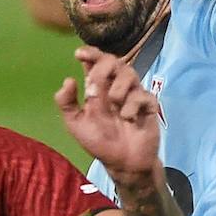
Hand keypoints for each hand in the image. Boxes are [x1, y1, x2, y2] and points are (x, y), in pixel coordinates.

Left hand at [55, 46, 159, 179]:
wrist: (122, 162)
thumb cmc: (99, 141)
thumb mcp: (76, 124)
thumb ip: (66, 103)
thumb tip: (68, 80)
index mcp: (98, 87)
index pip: (95, 62)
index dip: (90, 53)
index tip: (79, 54)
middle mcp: (116, 86)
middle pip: (114, 61)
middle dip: (103, 68)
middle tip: (94, 85)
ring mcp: (133, 94)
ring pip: (130, 72)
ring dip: (118, 86)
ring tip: (113, 103)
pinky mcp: (148, 105)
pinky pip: (143, 95)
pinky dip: (132, 105)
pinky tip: (128, 118)